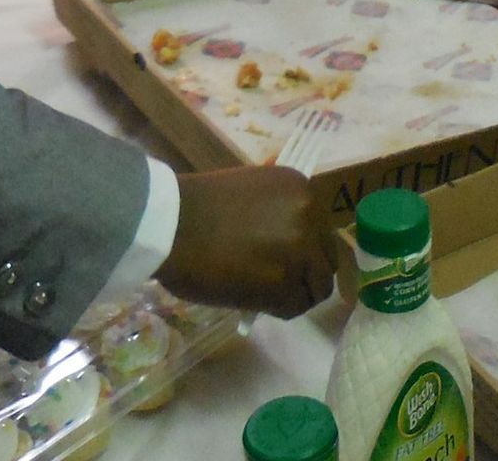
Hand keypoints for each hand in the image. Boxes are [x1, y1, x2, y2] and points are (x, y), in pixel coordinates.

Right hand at [155, 166, 334, 317]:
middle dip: (307, 271)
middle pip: (327, 257)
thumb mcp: (252, 188)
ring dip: (296, 293)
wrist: (170, 225)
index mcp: (302, 189)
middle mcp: (309, 216)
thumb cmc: (198, 206)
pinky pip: (296, 306)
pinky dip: (280, 309)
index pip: (322, 230)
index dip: (307, 248)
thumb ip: (278, 208)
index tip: (289, 258)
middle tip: (282, 281)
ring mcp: (299, 251)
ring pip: (318, 286)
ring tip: (270, 294)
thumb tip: (288, 233)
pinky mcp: (283, 285)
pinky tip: (260, 303)